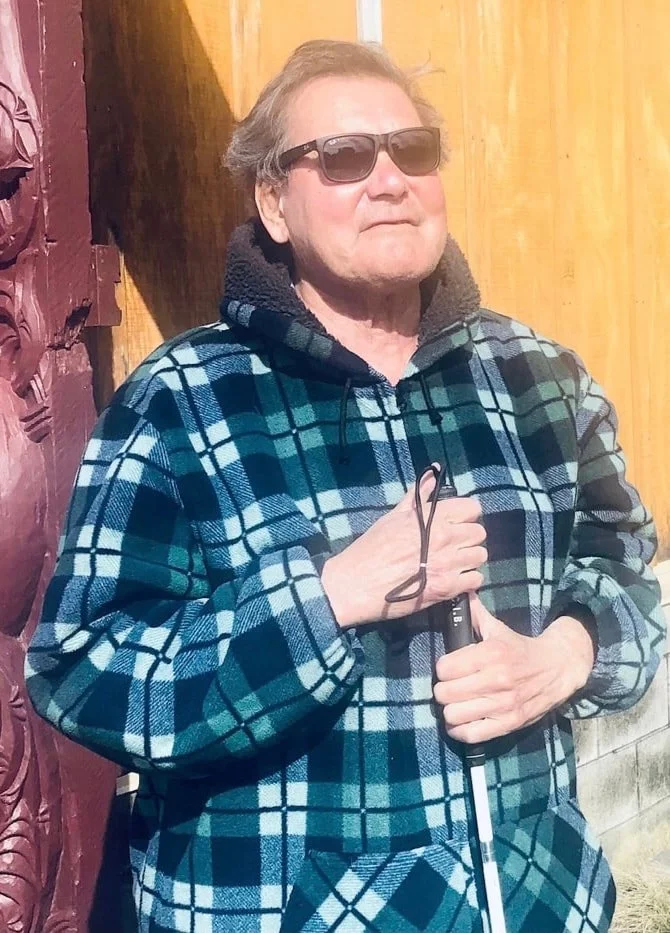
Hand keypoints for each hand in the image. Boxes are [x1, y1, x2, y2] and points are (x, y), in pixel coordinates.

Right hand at [321, 469, 485, 628]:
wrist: (357, 583)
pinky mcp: (447, 588)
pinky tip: (453, 579)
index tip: (455, 523)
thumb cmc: (372, 547)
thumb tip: (434, 472)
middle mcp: (445, 539)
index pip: (472, 508)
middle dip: (468, 538)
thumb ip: (418, 495)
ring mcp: (448, 564)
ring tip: (453, 563)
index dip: (465, 515)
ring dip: (469, 559)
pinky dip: (467, 580)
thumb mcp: (394, 516)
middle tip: (453, 545)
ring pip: (480, 556)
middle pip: (479, 533)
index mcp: (433, 518)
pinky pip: (475, 580)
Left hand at [432, 596, 595, 741]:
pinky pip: (472, 734)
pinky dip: (460, 730)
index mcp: (491, 654)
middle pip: (445, 693)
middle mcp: (496, 680)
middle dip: (443, 689)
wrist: (557, 668)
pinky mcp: (509, 724)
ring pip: (454, 714)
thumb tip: (460, 591)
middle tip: (450, 686)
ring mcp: (503, 705)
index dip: (442, 668)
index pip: (445, 668)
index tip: (449, 668)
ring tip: (456, 703)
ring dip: (450, 710)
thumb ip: (476, 614)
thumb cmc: (521, 648)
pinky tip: (461, 721)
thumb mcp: (498, 628)